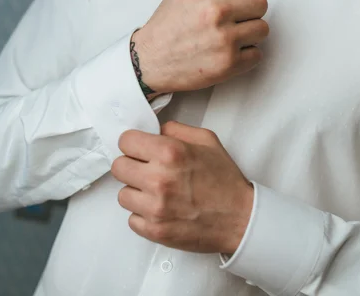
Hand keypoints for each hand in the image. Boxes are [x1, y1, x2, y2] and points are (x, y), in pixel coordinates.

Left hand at [111, 120, 253, 253]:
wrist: (241, 219)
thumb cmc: (225, 181)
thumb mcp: (207, 141)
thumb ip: (176, 130)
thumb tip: (154, 131)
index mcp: (170, 152)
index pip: (125, 141)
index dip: (133, 144)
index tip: (140, 150)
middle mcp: (159, 179)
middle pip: (118, 167)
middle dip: (132, 166)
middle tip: (148, 171)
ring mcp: (155, 207)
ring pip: (122, 194)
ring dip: (137, 193)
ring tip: (157, 193)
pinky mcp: (154, 229)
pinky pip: (131, 218)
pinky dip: (143, 215)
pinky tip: (161, 210)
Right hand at [131, 0, 268, 94]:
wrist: (150, 60)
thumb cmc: (168, 24)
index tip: (234, 0)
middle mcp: (216, 9)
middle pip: (261, 3)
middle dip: (249, 11)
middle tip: (233, 20)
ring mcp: (224, 38)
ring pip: (262, 29)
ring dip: (250, 34)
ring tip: (230, 37)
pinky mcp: (229, 62)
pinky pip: (257, 54)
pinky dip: (246, 55)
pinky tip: (228, 53)